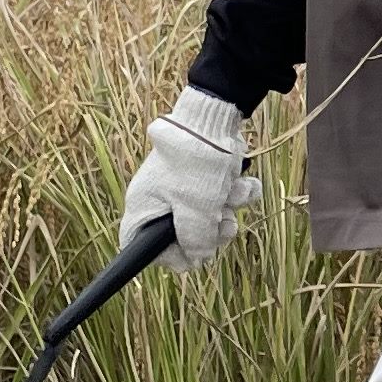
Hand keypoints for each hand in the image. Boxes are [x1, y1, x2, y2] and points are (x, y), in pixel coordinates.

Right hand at [118, 88, 259, 267]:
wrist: (214, 121)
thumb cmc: (195, 167)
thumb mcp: (196, 215)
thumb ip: (195, 244)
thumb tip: (197, 260)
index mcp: (143, 208)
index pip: (142, 248)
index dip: (167, 257)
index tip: (192, 257)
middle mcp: (160, 199)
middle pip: (183, 236)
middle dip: (210, 232)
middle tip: (223, 223)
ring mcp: (183, 187)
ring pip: (209, 216)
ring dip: (228, 208)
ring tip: (231, 191)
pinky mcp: (205, 176)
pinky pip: (223, 197)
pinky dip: (235, 192)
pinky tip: (240, 181)